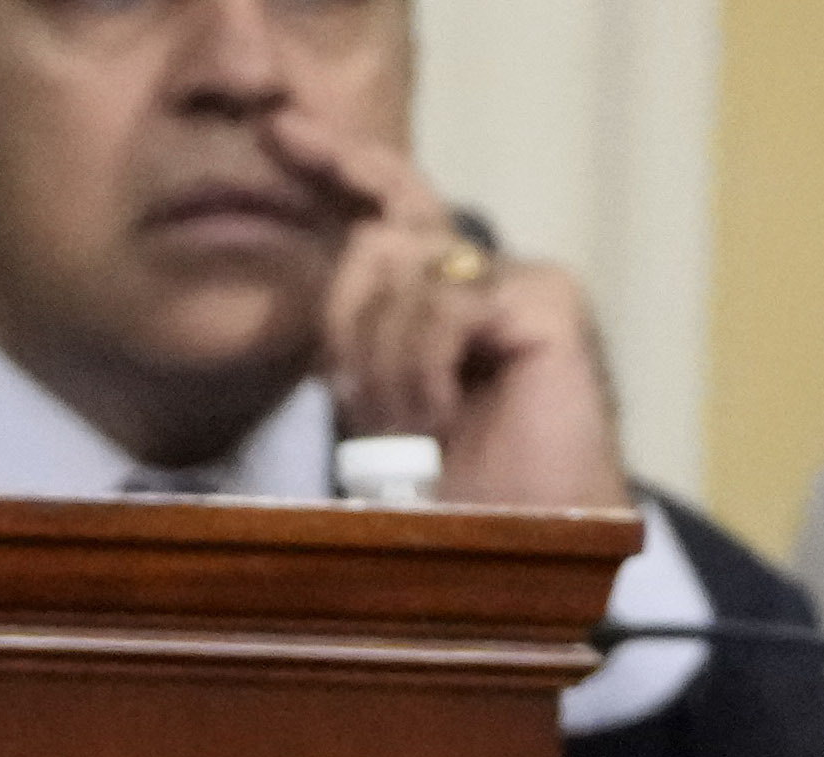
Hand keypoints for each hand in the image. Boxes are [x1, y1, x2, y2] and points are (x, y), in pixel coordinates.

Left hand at [269, 87, 625, 510]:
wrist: (528, 554)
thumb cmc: (457, 499)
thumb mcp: (378, 406)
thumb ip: (356, 333)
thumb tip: (321, 262)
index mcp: (441, 292)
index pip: (384, 202)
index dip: (337, 162)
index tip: (276, 134)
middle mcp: (484, 273)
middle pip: (376, 236)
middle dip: (347, 326)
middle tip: (364, 407)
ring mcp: (522, 281)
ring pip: (402, 273)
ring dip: (384, 367)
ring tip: (413, 433)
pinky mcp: (548, 300)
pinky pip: (446, 304)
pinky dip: (422, 369)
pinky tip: (440, 420)